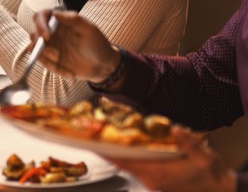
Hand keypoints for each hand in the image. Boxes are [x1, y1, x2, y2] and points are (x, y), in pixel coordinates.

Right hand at [31, 10, 119, 83]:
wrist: (103, 66)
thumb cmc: (98, 44)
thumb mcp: (89, 29)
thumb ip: (73, 19)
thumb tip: (54, 14)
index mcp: (60, 21)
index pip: (41, 16)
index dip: (40, 24)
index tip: (47, 36)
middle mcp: (52, 32)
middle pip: (34, 33)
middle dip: (41, 45)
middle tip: (56, 55)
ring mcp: (50, 46)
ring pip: (35, 49)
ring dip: (45, 58)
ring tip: (61, 62)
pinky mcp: (50, 59)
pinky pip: (44, 63)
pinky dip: (54, 69)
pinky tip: (70, 74)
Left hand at [107, 126, 235, 191]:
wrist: (222, 190)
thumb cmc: (213, 176)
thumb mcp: (203, 156)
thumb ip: (189, 143)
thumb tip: (177, 130)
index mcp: (159, 174)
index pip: (126, 162)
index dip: (108, 153)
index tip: (94, 144)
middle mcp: (153, 180)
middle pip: (124, 163)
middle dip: (110, 150)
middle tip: (96, 136)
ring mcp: (155, 182)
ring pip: (131, 166)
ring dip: (121, 154)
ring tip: (109, 138)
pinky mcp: (160, 182)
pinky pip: (140, 169)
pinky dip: (132, 158)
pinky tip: (131, 148)